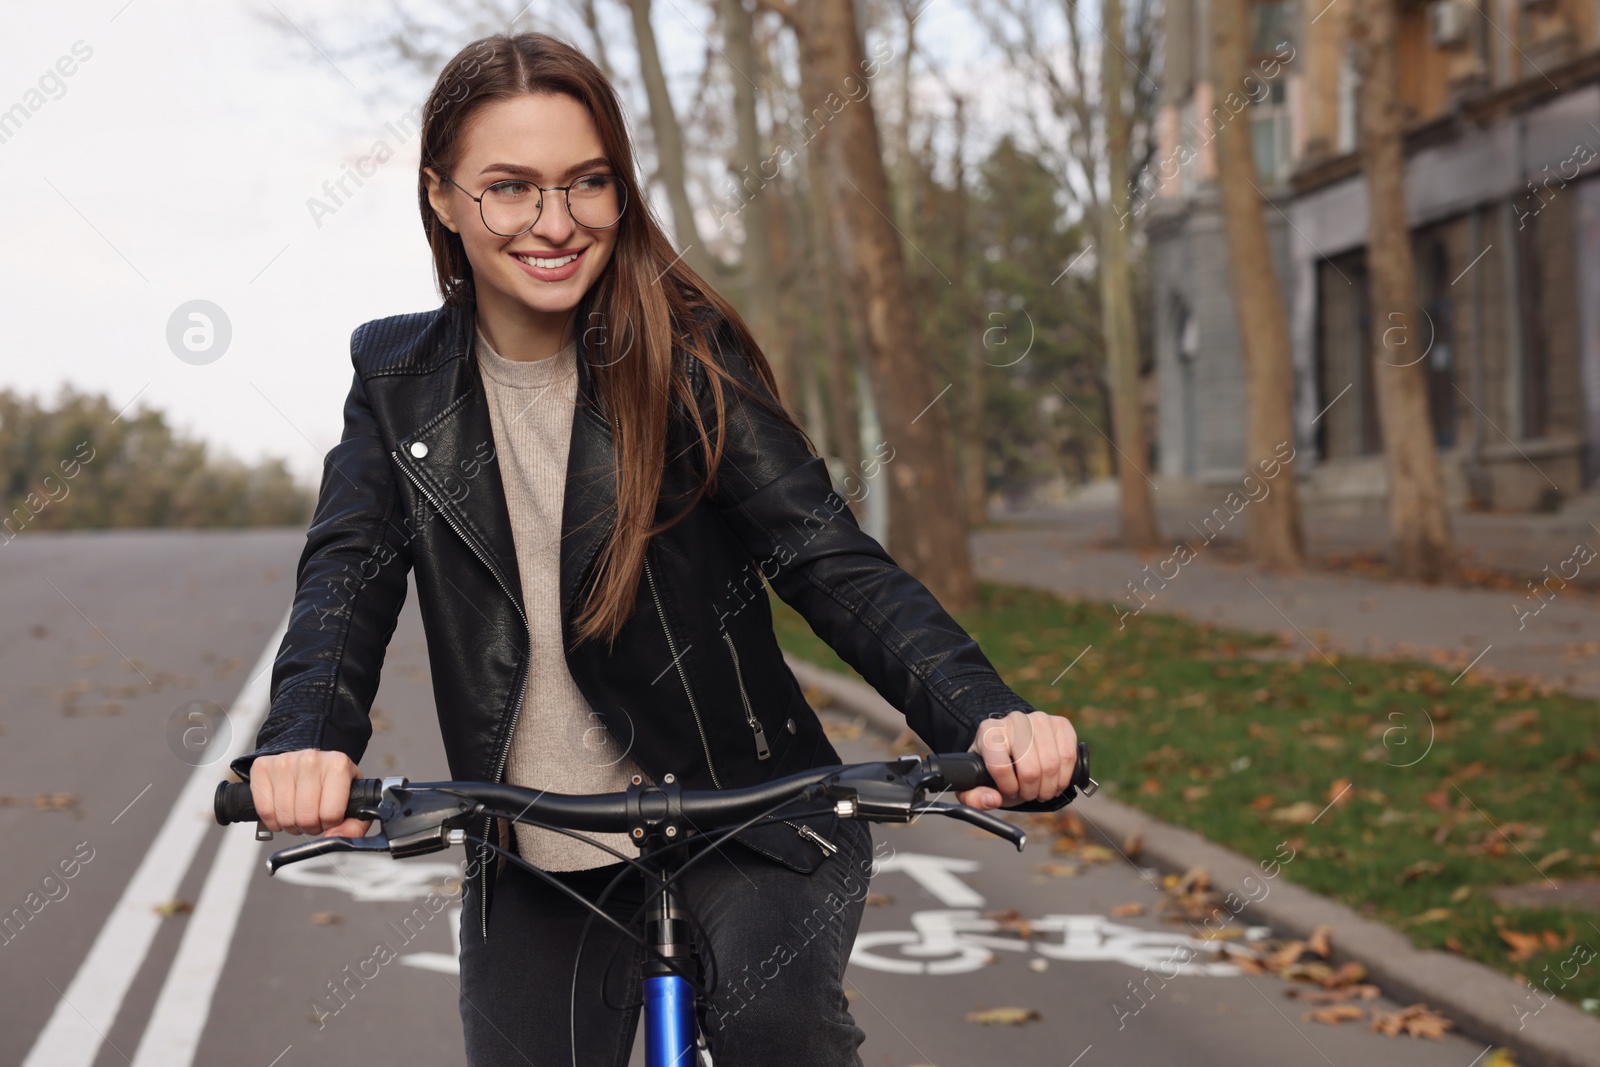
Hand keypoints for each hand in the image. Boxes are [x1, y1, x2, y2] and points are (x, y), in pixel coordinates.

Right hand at [248, 749, 371, 837]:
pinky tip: (282, 810)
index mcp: (338, 765)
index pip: (331, 813)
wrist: (312, 762)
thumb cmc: (332, 783)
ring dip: (291, 824)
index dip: (329, 824)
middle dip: (310, 826)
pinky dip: (272, 820)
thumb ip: (354, 826)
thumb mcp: (354, 801)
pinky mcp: (263, 767)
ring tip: (299, 812)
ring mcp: (285, 762)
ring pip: (284, 816)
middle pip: (305, 817)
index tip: (329, 816)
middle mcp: (311, 759)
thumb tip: (334, 837)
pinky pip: (264, 810)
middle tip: (313, 816)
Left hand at [957, 710, 1077, 809]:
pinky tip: (1055, 780)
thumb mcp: (977, 783)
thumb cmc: (996, 766)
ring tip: (1041, 790)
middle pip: (1030, 769)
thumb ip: (974, 797)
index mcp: (988, 732)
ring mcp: (1039, 719)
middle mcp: (1014, 720)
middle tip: (1028, 795)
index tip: (1009, 792)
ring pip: (1051, 764)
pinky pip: (1069, 755)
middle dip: (1031, 791)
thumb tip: (992, 799)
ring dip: (1049, 787)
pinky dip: (1064, 776)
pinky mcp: (1060, 723)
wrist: (1016, 746)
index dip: (1008, 788)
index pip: (1000, 767)